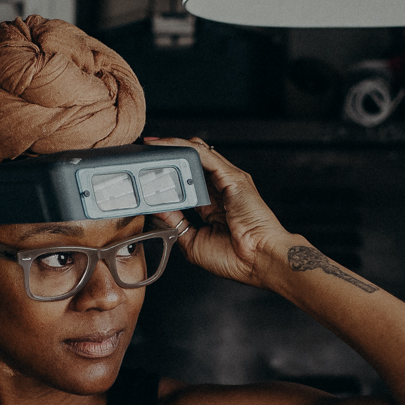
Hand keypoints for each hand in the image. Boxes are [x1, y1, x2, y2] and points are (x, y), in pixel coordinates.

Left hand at [144, 137, 296, 288]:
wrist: (259, 260)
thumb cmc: (236, 258)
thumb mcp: (193, 242)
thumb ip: (175, 224)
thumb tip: (157, 210)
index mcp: (214, 207)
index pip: (189, 184)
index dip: (169, 177)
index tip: (147, 174)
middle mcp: (222, 190)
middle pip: (193, 165)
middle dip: (169, 156)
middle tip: (145, 152)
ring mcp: (229, 181)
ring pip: (197, 154)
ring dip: (173, 147)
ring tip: (151, 144)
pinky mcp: (232, 176)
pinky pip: (203, 155)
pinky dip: (183, 147)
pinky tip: (166, 146)